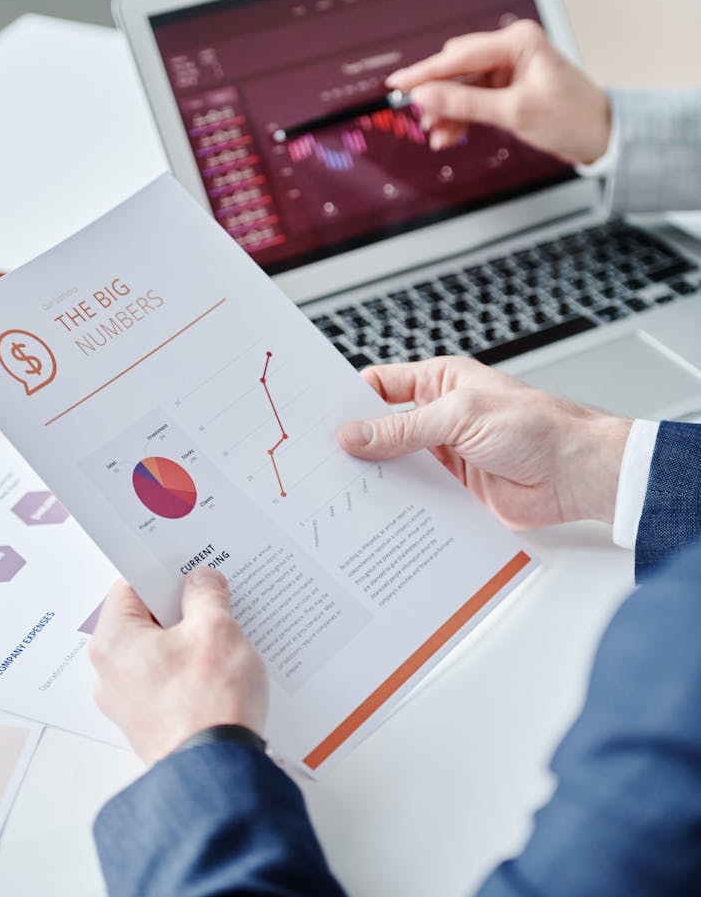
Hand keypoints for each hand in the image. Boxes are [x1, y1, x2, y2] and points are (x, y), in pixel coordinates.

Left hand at [90, 568, 267, 763]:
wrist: (216, 774)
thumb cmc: (209, 703)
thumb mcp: (216, 630)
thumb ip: (206, 594)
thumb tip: (202, 580)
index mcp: (114, 641)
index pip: (131, 587)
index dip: (164, 572)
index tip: (192, 568)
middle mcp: (110, 672)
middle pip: (145, 619)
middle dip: (181, 607)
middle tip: (215, 599)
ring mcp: (127, 702)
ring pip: (158, 651)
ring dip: (189, 640)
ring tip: (225, 637)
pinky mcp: (148, 722)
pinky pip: (166, 680)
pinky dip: (189, 670)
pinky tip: (220, 670)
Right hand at [338, 357, 630, 529]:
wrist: (576, 474)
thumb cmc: (536, 426)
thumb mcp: (460, 416)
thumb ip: (404, 429)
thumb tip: (355, 434)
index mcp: (439, 383)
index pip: (380, 385)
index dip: (350, 399)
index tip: (320, 418)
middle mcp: (438, 417)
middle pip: (383, 429)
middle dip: (357, 443)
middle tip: (321, 459)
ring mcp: (445, 455)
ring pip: (396, 466)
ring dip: (376, 478)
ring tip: (340, 491)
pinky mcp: (454, 490)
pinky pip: (417, 496)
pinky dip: (398, 505)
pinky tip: (378, 513)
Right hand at [386, 20, 610, 165]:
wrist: (600, 136)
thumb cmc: (572, 117)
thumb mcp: (514, 113)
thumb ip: (466, 105)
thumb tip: (426, 97)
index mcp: (517, 41)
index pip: (459, 56)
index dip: (425, 72)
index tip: (397, 84)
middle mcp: (511, 49)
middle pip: (457, 69)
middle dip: (436, 95)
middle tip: (419, 117)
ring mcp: (508, 69)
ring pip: (461, 87)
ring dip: (447, 110)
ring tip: (437, 134)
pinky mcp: (507, 88)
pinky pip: (472, 99)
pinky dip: (460, 117)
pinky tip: (449, 134)